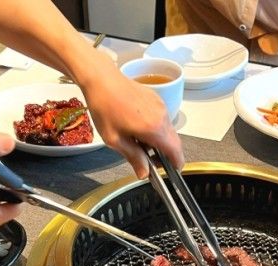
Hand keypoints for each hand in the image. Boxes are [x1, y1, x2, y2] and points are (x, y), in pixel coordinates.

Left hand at [77, 53, 183, 178]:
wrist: (101, 79)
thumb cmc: (105, 108)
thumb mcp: (115, 140)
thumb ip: (134, 158)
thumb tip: (144, 173)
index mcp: (155, 129)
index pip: (176, 152)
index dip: (176, 164)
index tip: (171, 171)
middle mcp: (163, 117)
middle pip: (174, 142)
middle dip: (166, 154)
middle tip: (149, 160)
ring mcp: (161, 106)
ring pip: (168, 131)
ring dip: (160, 140)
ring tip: (139, 142)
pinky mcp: (157, 99)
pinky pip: (162, 119)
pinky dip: (156, 128)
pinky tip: (138, 127)